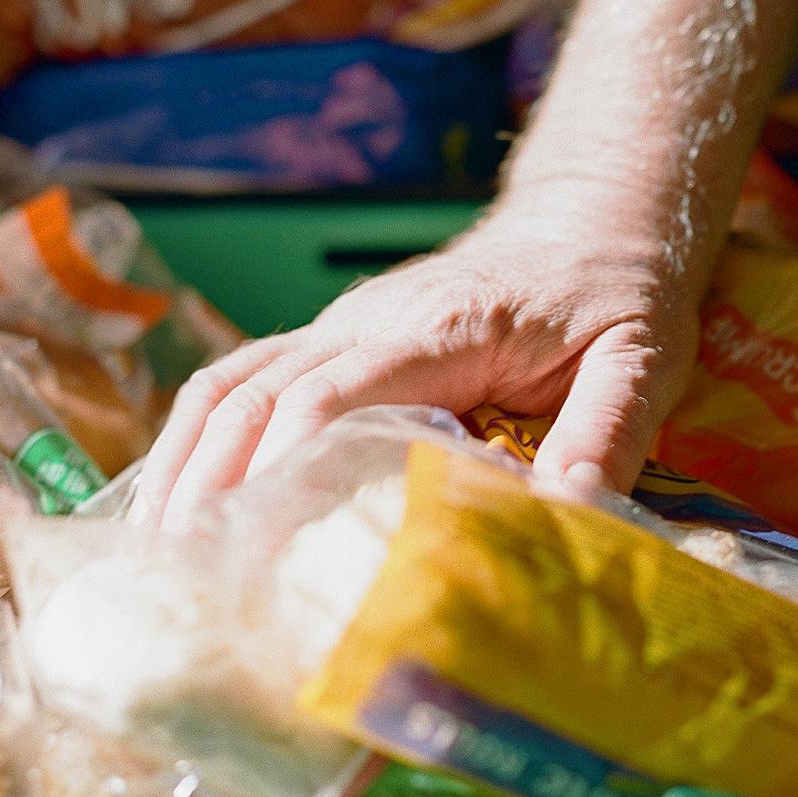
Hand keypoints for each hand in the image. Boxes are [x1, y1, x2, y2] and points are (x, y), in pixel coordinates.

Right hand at [132, 179, 701, 533]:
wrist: (594, 217)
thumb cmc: (617, 292)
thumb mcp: (642, 359)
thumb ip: (608, 432)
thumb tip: (566, 515)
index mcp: (439, 330)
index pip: (332, 393)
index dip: (281, 466)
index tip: (250, 544)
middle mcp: (368, 322)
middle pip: (256, 395)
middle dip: (210, 485)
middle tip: (184, 579)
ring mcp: (341, 327)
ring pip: (229, 385)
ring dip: (185, 464)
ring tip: (155, 557)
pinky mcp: (332, 341)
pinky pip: (241, 383)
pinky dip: (198, 442)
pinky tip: (178, 507)